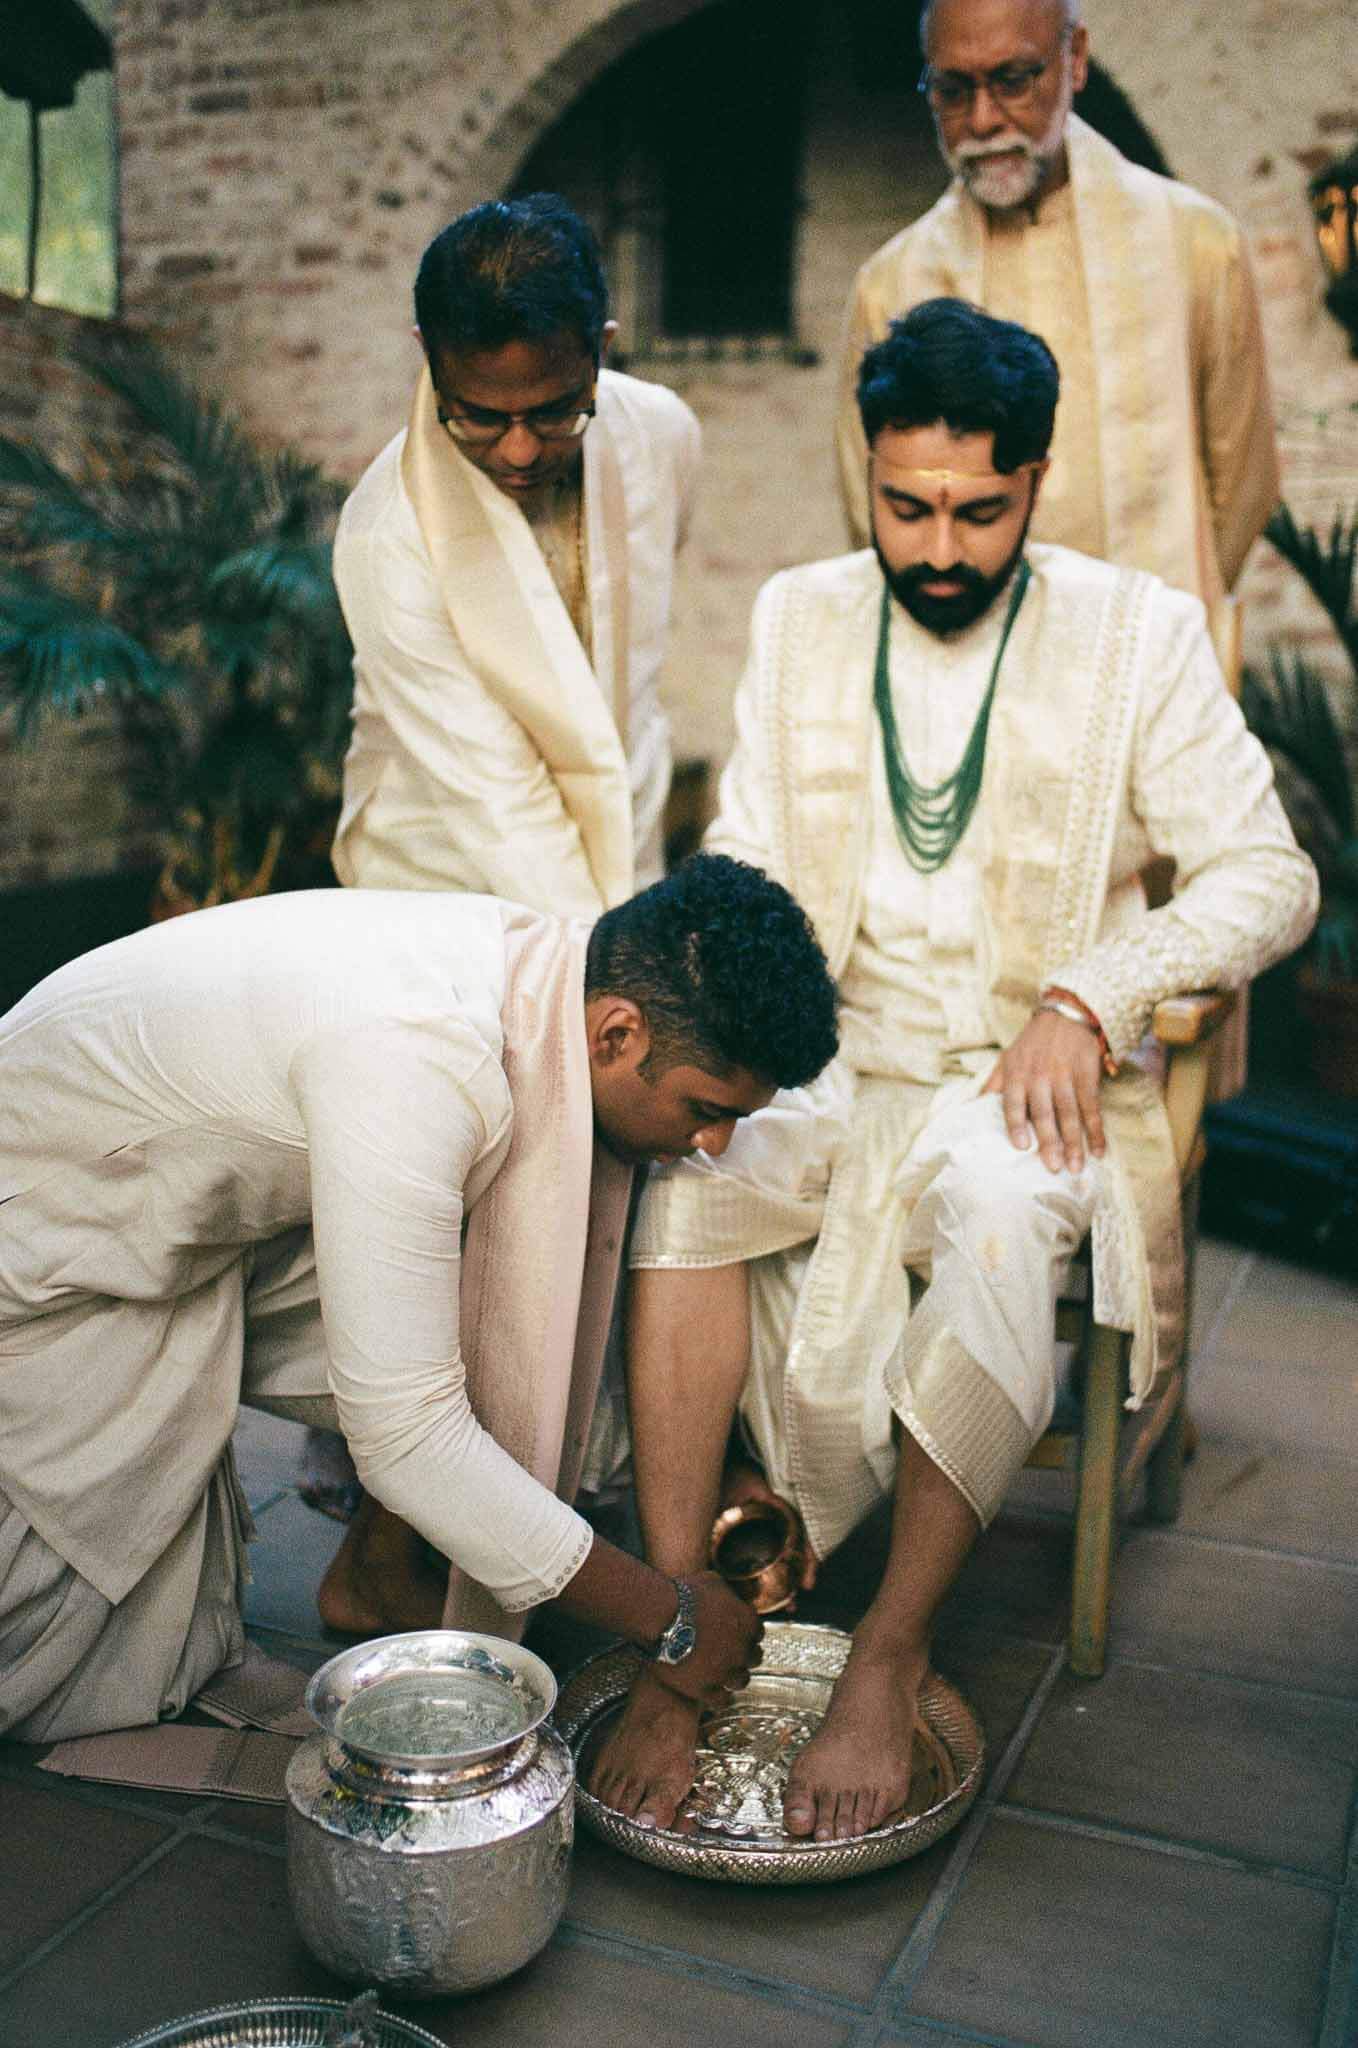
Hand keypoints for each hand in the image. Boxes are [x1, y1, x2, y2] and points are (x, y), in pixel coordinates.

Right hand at [651, 1571, 763, 1707]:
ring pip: (741, 1681)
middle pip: (754, 1658)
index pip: (758, 1633)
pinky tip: (716, 1694)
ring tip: (724, 1675)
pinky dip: (721, 1697)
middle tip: (731, 1654)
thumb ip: (727, 1593)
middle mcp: (742, 1650)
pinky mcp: (706, 1689)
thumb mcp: (712, 1582)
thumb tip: (728, 1596)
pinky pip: (722, 1700)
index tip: (738, 1635)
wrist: (660, 1617)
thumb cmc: (683, 1594)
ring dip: (733, 1676)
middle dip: (743, 1655)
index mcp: (747, 1623)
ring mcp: (725, 1672)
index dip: (747, 1633)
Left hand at [981, 1010, 1105, 1173]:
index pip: (1014, 1103)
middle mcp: (1040, 1076)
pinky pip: (1091, 1107)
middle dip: (1049, 1142)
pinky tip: (1098, 1150)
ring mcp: (1065, 1076)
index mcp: (1017, 1074)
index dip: (1017, 1125)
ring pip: (1069, 1114)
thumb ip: (993, 1085)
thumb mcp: (1007, 1059)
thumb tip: (972, 1108)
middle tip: (1052, 1167)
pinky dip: (1096, 1131)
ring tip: (1075, 1167)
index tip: (1021, 1147)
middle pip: (1044, 1113)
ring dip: (1074, 1143)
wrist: (1065, 1016)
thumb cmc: (1032, 1044)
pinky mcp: (1086, 1076)